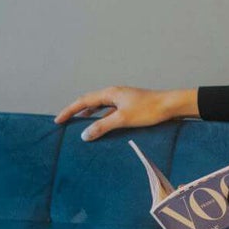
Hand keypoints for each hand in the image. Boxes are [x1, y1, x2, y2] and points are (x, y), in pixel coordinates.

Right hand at [54, 85, 196, 141]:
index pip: (83, 101)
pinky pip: (109, 111)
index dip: (69, 110)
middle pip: (89, 101)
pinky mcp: (129, 105)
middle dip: (76, 111)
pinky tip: (101, 125)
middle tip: (64, 121)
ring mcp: (122, 99)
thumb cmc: (149, 110)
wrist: (171, 105)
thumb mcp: (123, 119)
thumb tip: (84, 134)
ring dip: (88, 114)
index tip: (58, 120)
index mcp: (110, 93)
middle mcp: (114, 93)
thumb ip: (102, 126)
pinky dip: (101, 117)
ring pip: (100, 106)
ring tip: (78, 123)